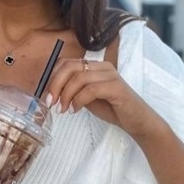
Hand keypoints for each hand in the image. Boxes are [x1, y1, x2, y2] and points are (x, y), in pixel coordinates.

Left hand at [45, 58, 164, 140]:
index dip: (52, 77)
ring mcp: (110, 75)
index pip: (66, 62)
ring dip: (66, 95)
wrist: (136, 120)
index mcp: (94, 65)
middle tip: (50, 103)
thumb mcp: (86, 97)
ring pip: (79, 78)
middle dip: (55, 85)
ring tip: (63, 109)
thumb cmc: (111, 108)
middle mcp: (102, 66)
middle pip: (70, 67)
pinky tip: (75, 110)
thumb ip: (72, 90)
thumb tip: (50, 91)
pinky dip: (78, 100)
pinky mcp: (116, 87)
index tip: (47, 96)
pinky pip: (91, 89)